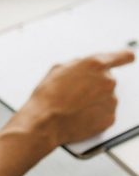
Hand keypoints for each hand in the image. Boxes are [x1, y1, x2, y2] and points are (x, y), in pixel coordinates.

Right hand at [15, 49, 134, 148]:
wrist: (48, 119)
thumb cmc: (50, 94)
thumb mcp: (59, 68)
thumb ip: (79, 64)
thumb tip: (84, 67)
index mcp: (95, 64)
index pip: (123, 56)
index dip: (124, 56)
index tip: (127, 56)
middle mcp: (107, 81)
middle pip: (108, 79)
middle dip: (95, 82)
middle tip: (77, 89)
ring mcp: (111, 101)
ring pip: (106, 96)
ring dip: (95, 98)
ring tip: (75, 103)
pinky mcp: (111, 118)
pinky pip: (105, 111)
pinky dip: (96, 111)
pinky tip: (80, 112)